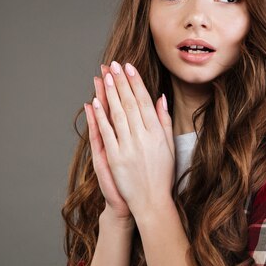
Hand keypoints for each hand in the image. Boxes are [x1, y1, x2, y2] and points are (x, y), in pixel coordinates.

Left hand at [89, 60, 174, 220]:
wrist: (152, 201)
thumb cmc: (162, 174)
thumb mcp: (169, 145)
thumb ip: (164, 120)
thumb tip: (161, 97)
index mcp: (157, 132)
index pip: (144, 101)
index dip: (135, 82)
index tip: (129, 67)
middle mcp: (143, 137)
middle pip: (130, 103)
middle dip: (121, 82)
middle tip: (113, 64)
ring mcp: (128, 147)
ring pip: (117, 114)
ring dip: (110, 93)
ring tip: (105, 76)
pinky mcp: (115, 157)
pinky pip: (107, 132)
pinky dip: (101, 116)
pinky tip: (96, 102)